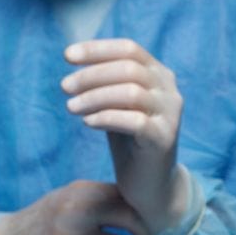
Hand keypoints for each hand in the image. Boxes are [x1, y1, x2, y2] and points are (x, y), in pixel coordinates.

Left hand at [62, 39, 187, 234]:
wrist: (151, 186)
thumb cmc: (130, 142)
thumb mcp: (117, 105)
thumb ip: (106, 83)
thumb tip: (75, 59)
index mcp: (159, 75)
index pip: (129, 49)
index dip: (97, 49)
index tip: (67, 56)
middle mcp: (169, 90)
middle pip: (129, 68)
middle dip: (91, 75)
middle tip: (64, 87)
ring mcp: (170, 114)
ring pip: (131, 92)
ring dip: (94, 97)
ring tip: (71, 107)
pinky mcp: (165, 139)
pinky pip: (134, 121)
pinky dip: (106, 118)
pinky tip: (87, 123)